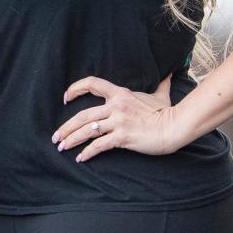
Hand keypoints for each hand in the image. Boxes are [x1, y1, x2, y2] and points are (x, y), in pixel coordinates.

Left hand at [51, 73, 182, 162]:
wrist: (175, 127)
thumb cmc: (167, 113)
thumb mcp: (161, 96)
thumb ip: (161, 85)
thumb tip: (168, 75)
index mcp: (120, 93)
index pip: (91, 83)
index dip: (75, 89)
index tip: (66, 98)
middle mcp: (115, 106)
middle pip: (82, 115)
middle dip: (66, 127)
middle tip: (56, 137)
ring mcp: (118, 121)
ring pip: (87, 130)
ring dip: (71, 140)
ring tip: (62, 147)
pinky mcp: (122, 136)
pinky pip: (99, 145)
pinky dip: (88, 152)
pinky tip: (80, 158)